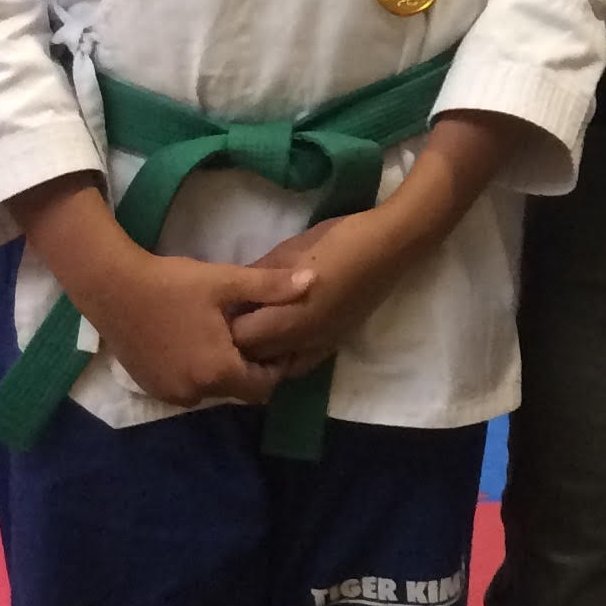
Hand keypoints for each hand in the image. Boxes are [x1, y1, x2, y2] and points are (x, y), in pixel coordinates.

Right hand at [89, 253, 316, 408]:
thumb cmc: (172, 284)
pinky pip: (188, 387)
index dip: (276, 367)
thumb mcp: (226, 281)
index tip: (278, 340)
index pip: (263, 387)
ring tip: (227, 335)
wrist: (111, 287)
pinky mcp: (150, 387)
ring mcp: (168, 393)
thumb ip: (271, 287)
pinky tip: (199, 341)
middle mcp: (193, 393)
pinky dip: (199, 372)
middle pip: (238, 390)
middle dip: (252, 368)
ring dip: (224, 370)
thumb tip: (315, 280)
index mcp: (217, 371)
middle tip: (255, 334)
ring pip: (213, 390)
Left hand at [227, 109, 527, 375]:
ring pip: (277, 365)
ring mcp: (321, 344)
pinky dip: (285, 356)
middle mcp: (302, 340)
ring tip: (255, 329)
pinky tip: (282, 336)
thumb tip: (232, 290)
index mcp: (287, 316)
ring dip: (262, 353)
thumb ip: (258, 275)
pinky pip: (300, 362)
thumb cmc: (338, 240)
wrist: (390, 245)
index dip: (222, 324)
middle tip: (230, 318)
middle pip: (255, 357)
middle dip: (238, 342)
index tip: (214, 307)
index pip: (239, 337)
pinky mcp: (335, 341)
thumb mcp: (288, 250)